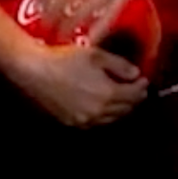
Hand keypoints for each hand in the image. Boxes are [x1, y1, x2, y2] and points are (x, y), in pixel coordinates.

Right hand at [15, 42, 146, 128]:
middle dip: (134, 98)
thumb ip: (120, 66)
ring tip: (120, 96)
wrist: (34, 71)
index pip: (135, 95)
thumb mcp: (96, 56)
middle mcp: (99, 112)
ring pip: (112, 118)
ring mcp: (85, 120)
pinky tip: (101, 104)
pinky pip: (96, 122)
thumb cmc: (63, 60)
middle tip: (135, 88)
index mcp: (108, 95)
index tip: (143, 79)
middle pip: (126, 109)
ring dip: (120, 108)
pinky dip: (104, 115)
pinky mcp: (72, 123)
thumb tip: (135, 74)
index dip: (142, 86)